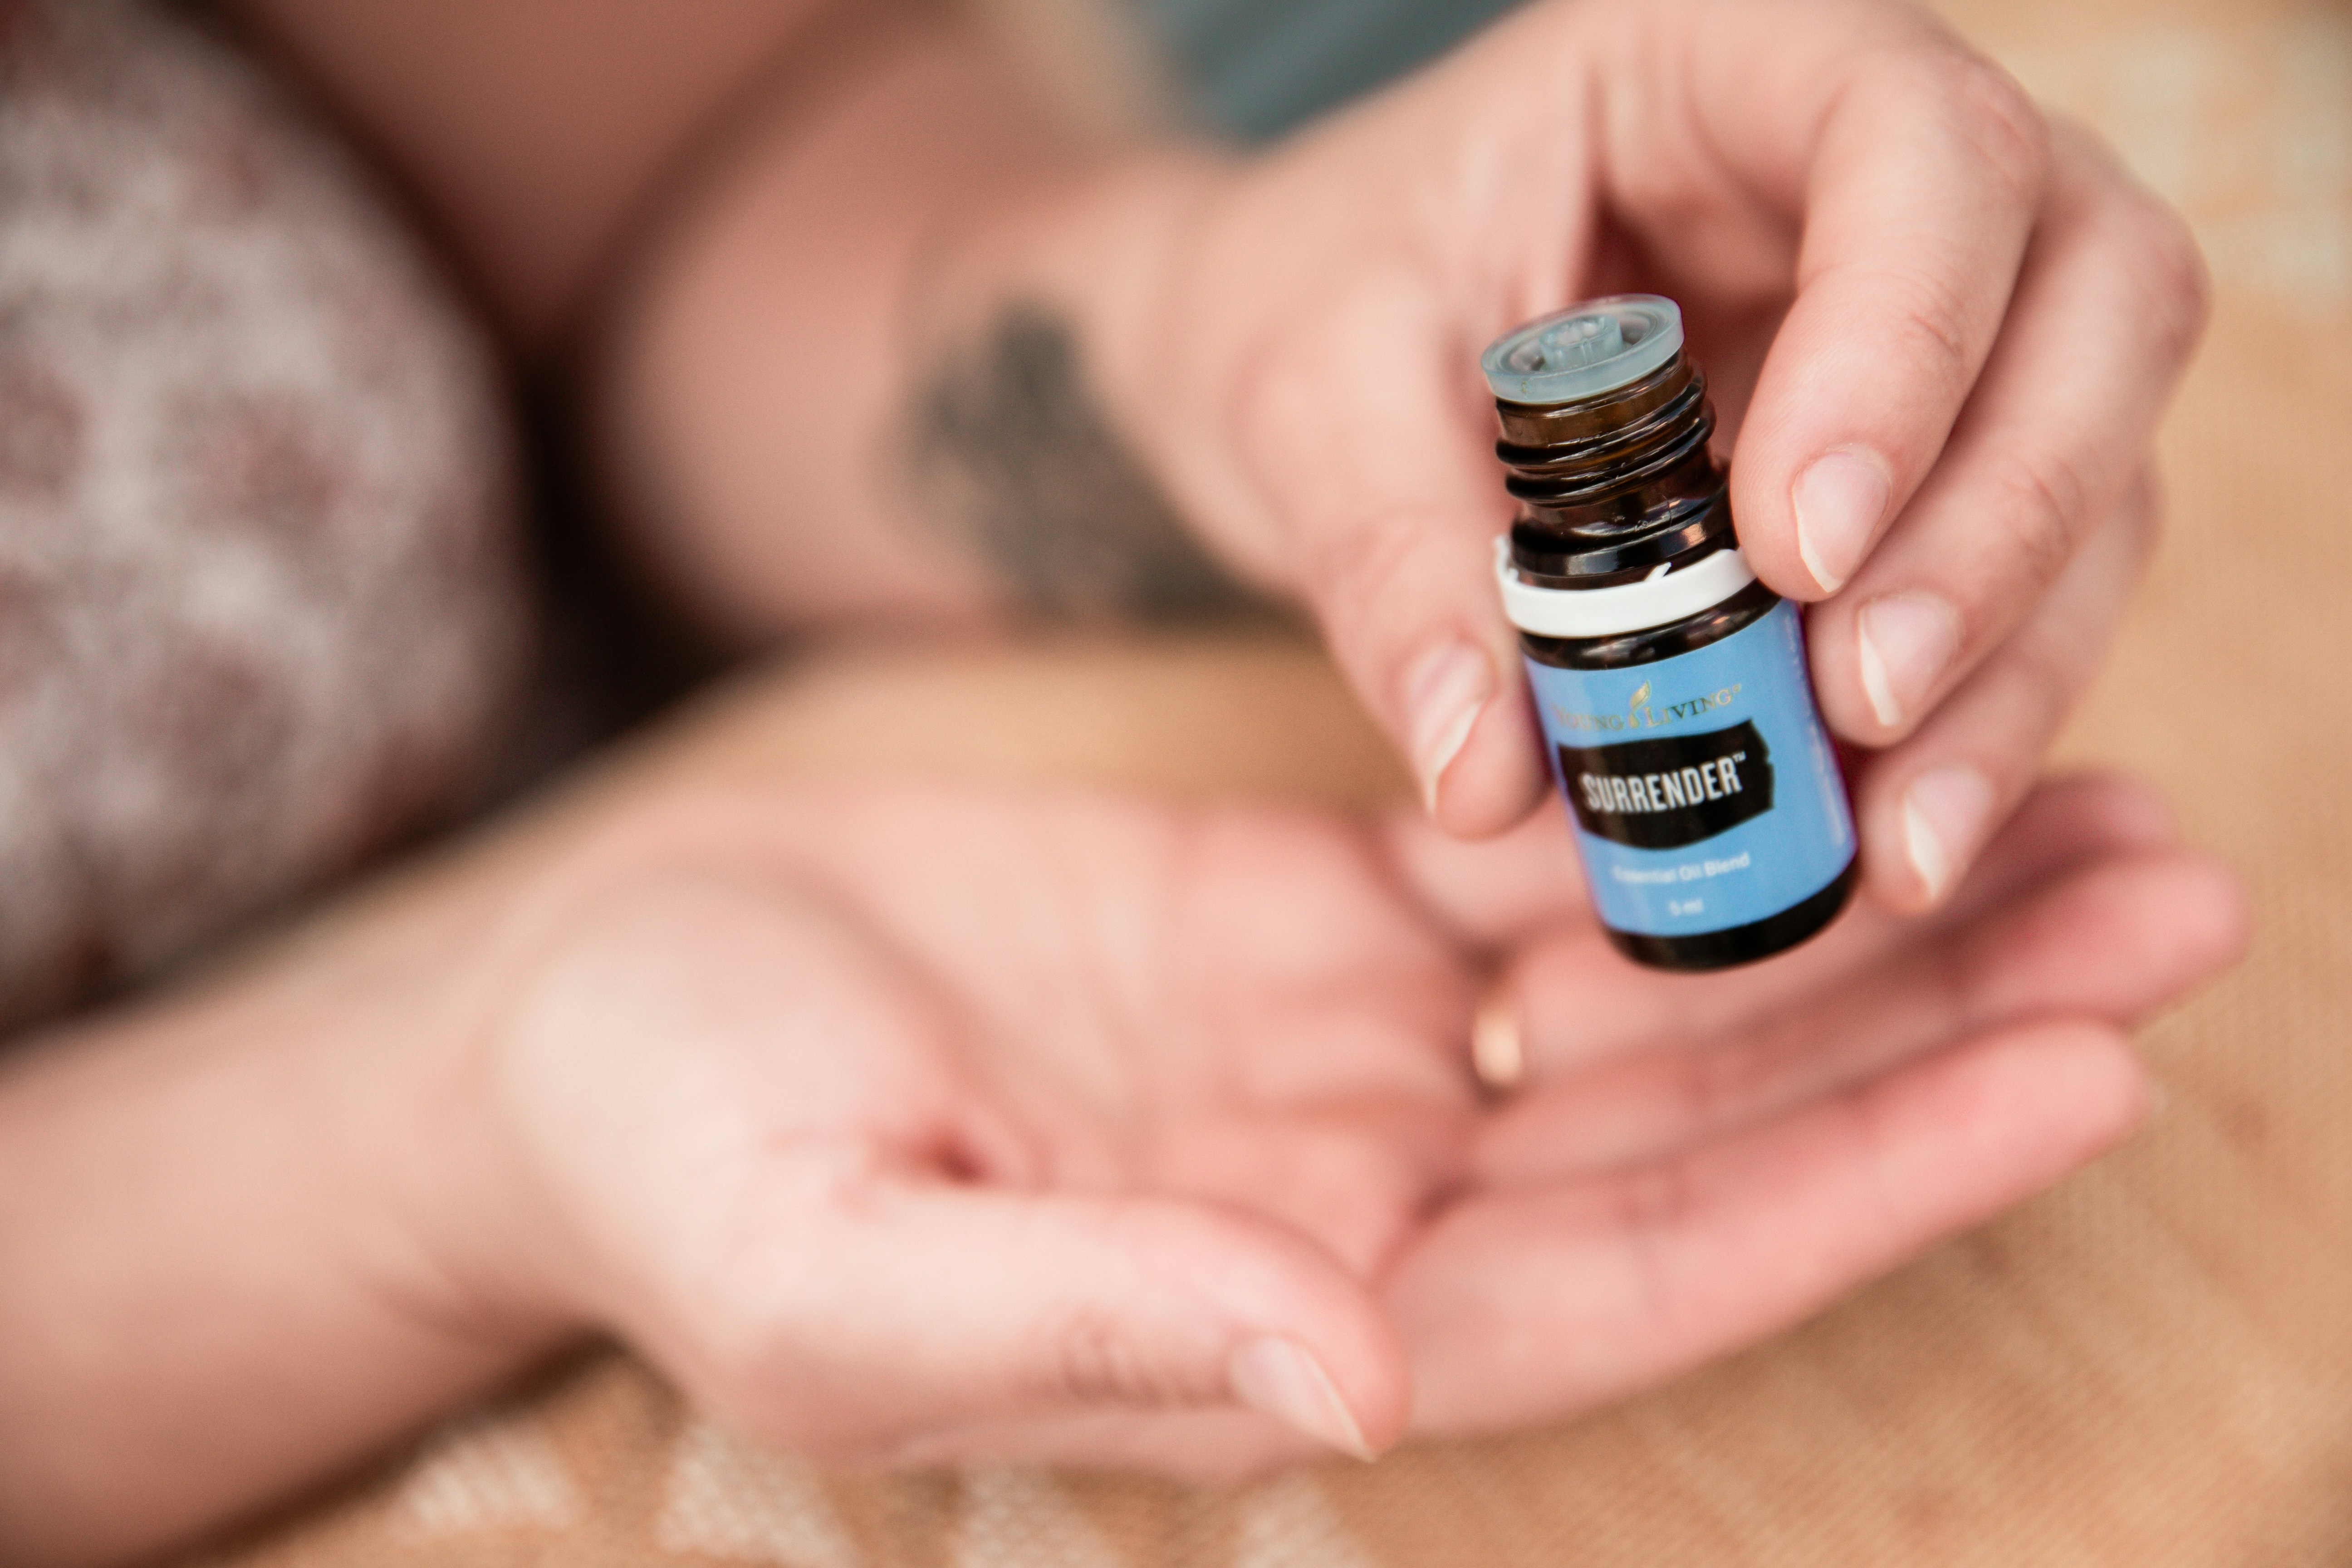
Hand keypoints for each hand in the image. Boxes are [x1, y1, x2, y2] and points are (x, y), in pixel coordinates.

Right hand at [453, 773, 2238, 1472]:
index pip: (1630, 1279)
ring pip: (1662, 984)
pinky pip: (1550, 862)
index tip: (2076, 1073)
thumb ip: (1092, 1331)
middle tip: (2171, 895)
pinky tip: (1831, 732)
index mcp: (1283, 1326)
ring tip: (2086, 803)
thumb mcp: (839, 1270)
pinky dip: (1691, 803)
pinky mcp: (1310, 916)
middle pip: (1705, 1126)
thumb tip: (1346, 1382)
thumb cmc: (678, 1159)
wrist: (586, 1008)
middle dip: (1939, 1024)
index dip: (1857, 1190)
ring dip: (1864, 899)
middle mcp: (1358, 1205)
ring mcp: (1344, 1056)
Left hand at [1082, 0, 2203, 909]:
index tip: (1797, 546)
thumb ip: (1392, 563)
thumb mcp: (1305, 399)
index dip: (1905, 340)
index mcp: (1724, 58)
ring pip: (2097, 457)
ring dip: (2014, 654)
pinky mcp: (1933, 464)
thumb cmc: (1306, 305)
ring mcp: (1939, 320)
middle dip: (2004, 518)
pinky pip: (2030, 579)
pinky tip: (1895, 830)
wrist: (1304, 346)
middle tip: (1860, 702)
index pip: (1913, 142)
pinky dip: (1980, 712)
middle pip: (2092, 294)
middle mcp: (1876, 172)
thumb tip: (1488, 775)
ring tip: (1890, 831)